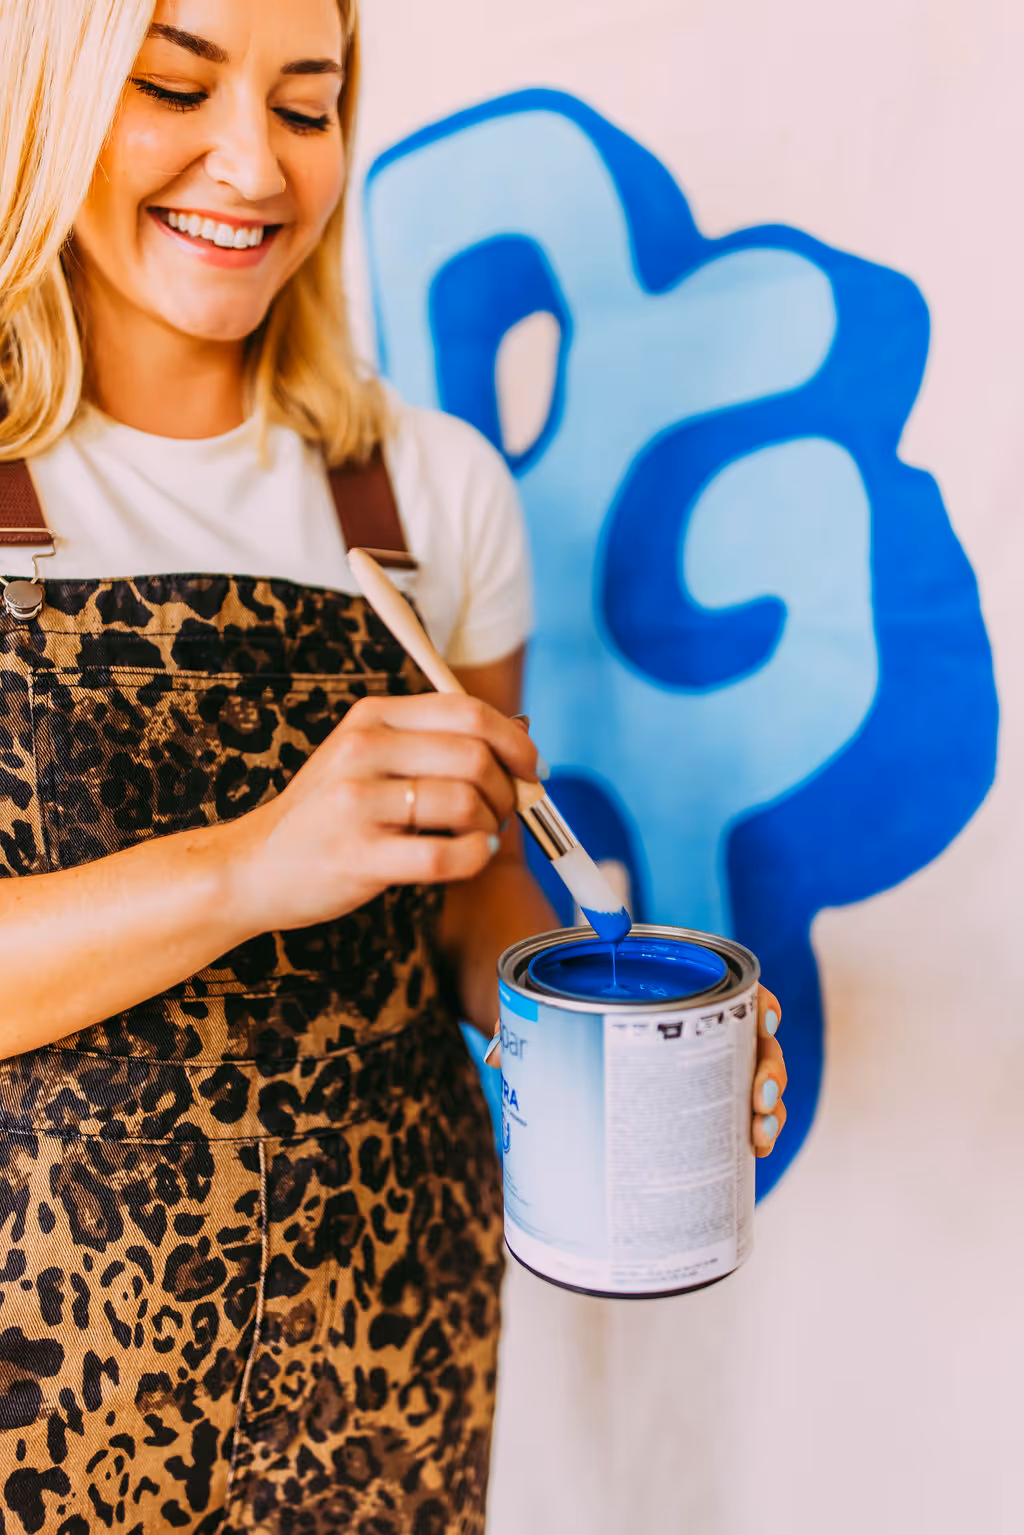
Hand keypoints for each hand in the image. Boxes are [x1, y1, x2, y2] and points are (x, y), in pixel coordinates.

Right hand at [226, 692, 539, 933]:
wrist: (254, 867)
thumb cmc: (327, 816)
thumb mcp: (368, 759)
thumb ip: (435, 744)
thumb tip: (522, 736)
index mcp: (371, 718)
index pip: (466, 710)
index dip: (514, 740)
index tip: (530, 768)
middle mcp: (362, 750)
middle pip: (474, 754)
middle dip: (507, 787)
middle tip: (505, 811)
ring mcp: (356, 802)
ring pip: (464, 801)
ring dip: (490, 824)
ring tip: (479, 836)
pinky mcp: (358, 855)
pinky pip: (444, 853)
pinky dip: (474, 856)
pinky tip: (471, 855)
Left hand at [485, 982, 786, 1157]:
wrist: (549, 1025)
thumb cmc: (554, 1005)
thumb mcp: (539, 1008)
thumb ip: (523, 1025)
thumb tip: (501, 1055)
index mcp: (671, 989)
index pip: (731, 987)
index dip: (757, 1001)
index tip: (762, 1018)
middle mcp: (695, 1024)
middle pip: (752, 1040)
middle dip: (768, 1069)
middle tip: (759, 1098)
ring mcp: (697, 1063)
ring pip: (749, 1079)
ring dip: (767, 1107)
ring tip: (759, 1136)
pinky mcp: (690, 1100)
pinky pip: (730, 1112)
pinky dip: (747, 1132)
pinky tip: (754, 1154)